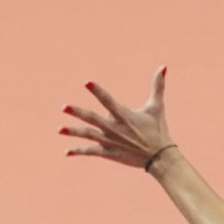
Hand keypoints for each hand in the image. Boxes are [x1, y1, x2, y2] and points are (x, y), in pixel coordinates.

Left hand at [60, 67, 175, 169]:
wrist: (159, 157)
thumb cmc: (158, 129)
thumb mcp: (157, 106)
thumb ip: (158, 86)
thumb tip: (163, 66)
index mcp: (124, 115)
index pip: (108, 100)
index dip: (97, 91)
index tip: (87, 83)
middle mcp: (115, 129)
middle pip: (93, 119)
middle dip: (78, 113)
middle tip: (64, 107)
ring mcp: (111, 142)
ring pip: (88, 135)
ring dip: (73, 132)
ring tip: (59, 129)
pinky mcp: (109, 153)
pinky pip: (91, 151)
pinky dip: (79, 151)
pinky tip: (67, 152)